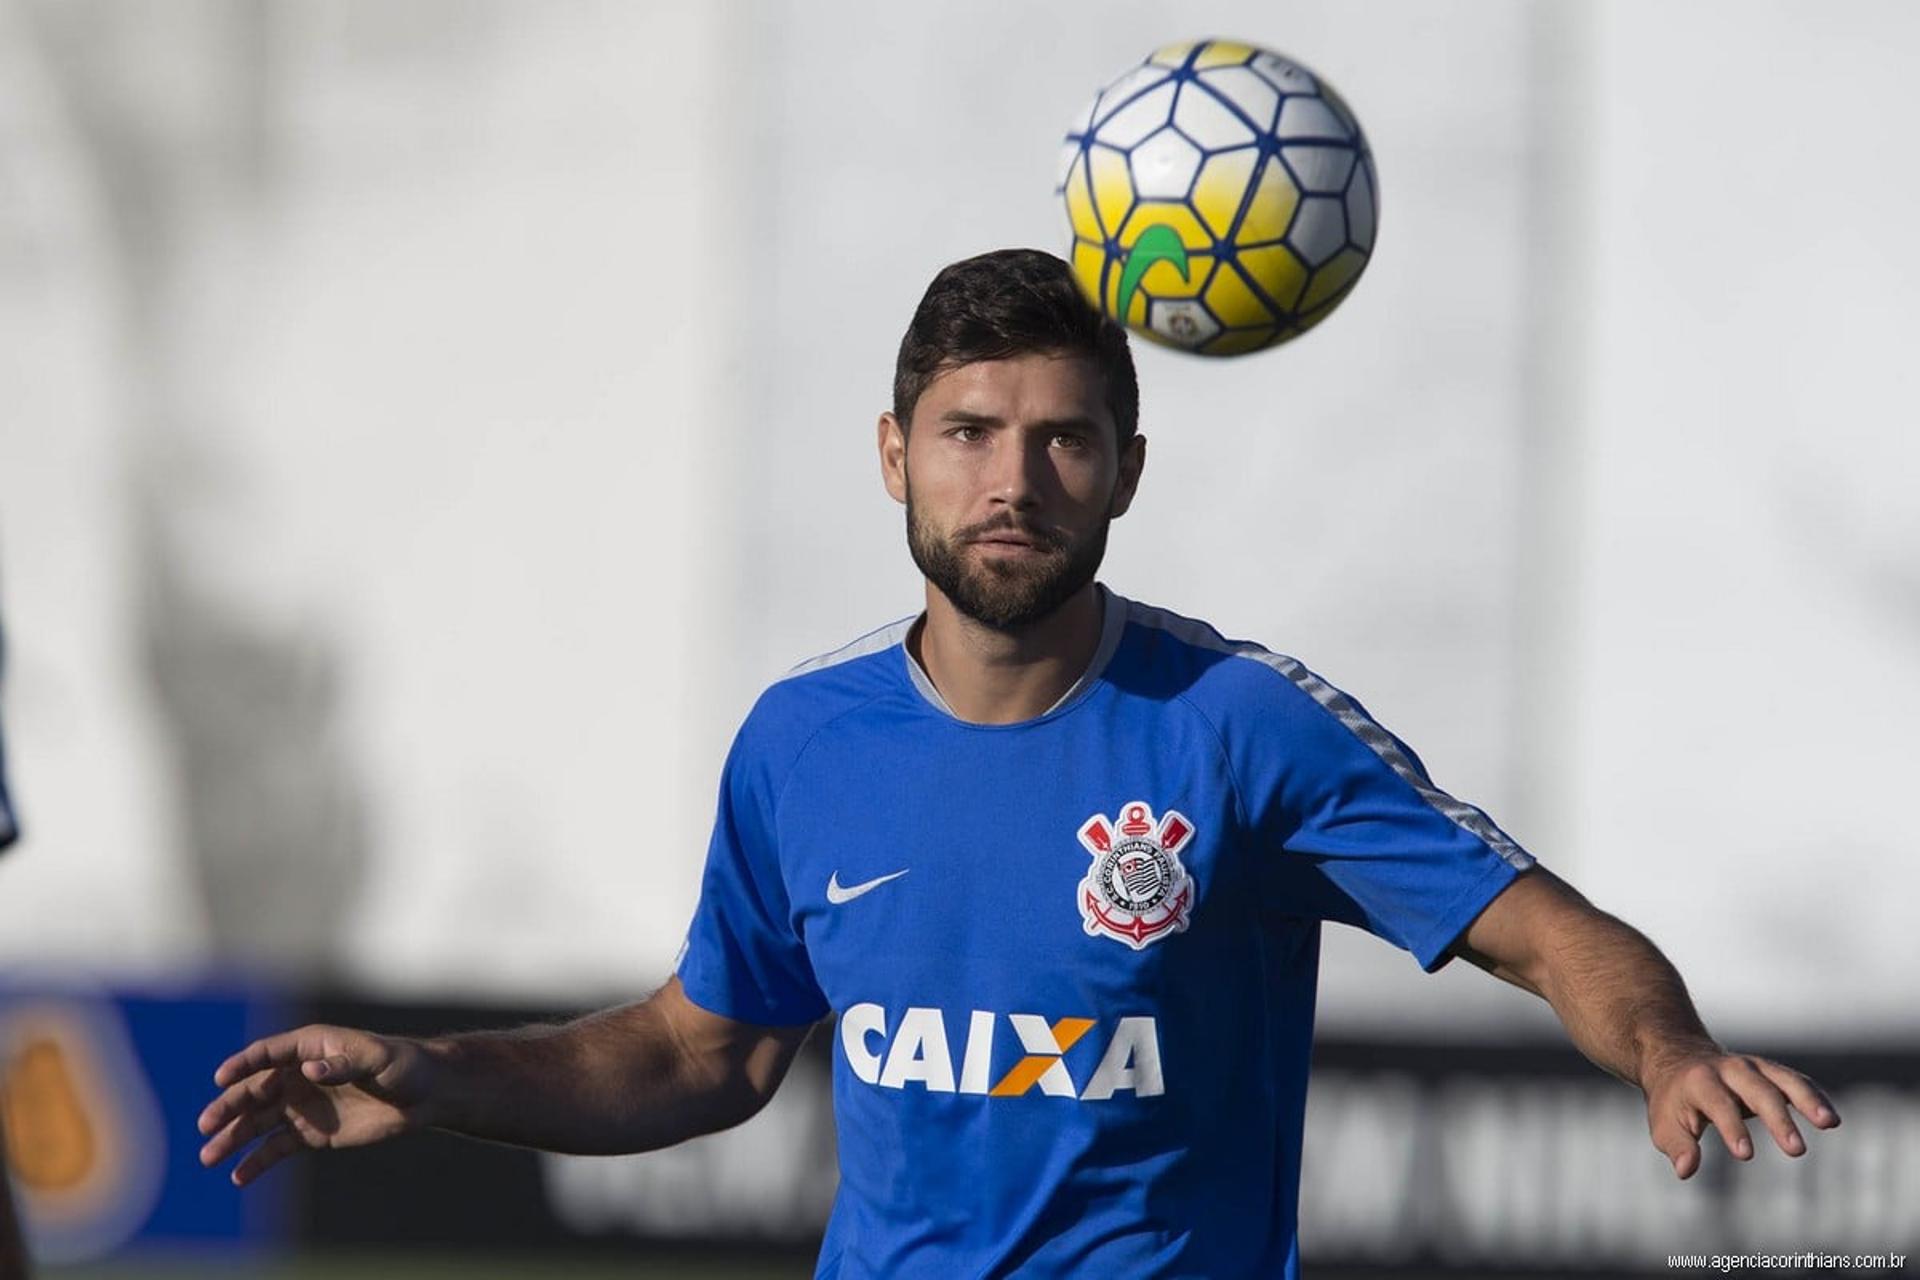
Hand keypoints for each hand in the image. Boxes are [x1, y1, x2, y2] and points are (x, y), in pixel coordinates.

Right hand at [198, 1024, 438, 1184]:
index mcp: (311, 1046)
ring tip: (208, 1157)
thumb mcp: (378, 1058)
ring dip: (232, 1138)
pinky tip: (238, 1177)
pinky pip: (277, 1148)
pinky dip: (257, 1162)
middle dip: (229, 1107)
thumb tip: (310, 1070)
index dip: (243, 1064)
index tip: (221, 1078)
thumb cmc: (403, 1064)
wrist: (425, 1094)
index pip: (268, 1053)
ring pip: (258, 1122)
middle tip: (205, 1126)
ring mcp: (303, 1105)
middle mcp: (299, 1075)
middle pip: (254, 1090)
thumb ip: (344, 1063)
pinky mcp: (312, 1133)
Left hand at [1642, 1047, 1839, 1178]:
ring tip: (1830, 1123)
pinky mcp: (1770, 1071)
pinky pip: (1796, 1082)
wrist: (1679, 1059)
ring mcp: (1752, 1067)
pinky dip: (1815, 1096)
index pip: (1718, 1104)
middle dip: (1777, 1119)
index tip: (1745, 1154)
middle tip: (1796, 1150)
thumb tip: (1686, 1170)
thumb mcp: (1664, 1123)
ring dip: (1808, 1100)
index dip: (1732, 1128)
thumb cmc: (1673, 1101)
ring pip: (1783, 1080)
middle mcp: (1728, 1069)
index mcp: (1699, 1080)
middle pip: (1757, 1090)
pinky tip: (1832, 1118)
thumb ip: (1677, 1145)